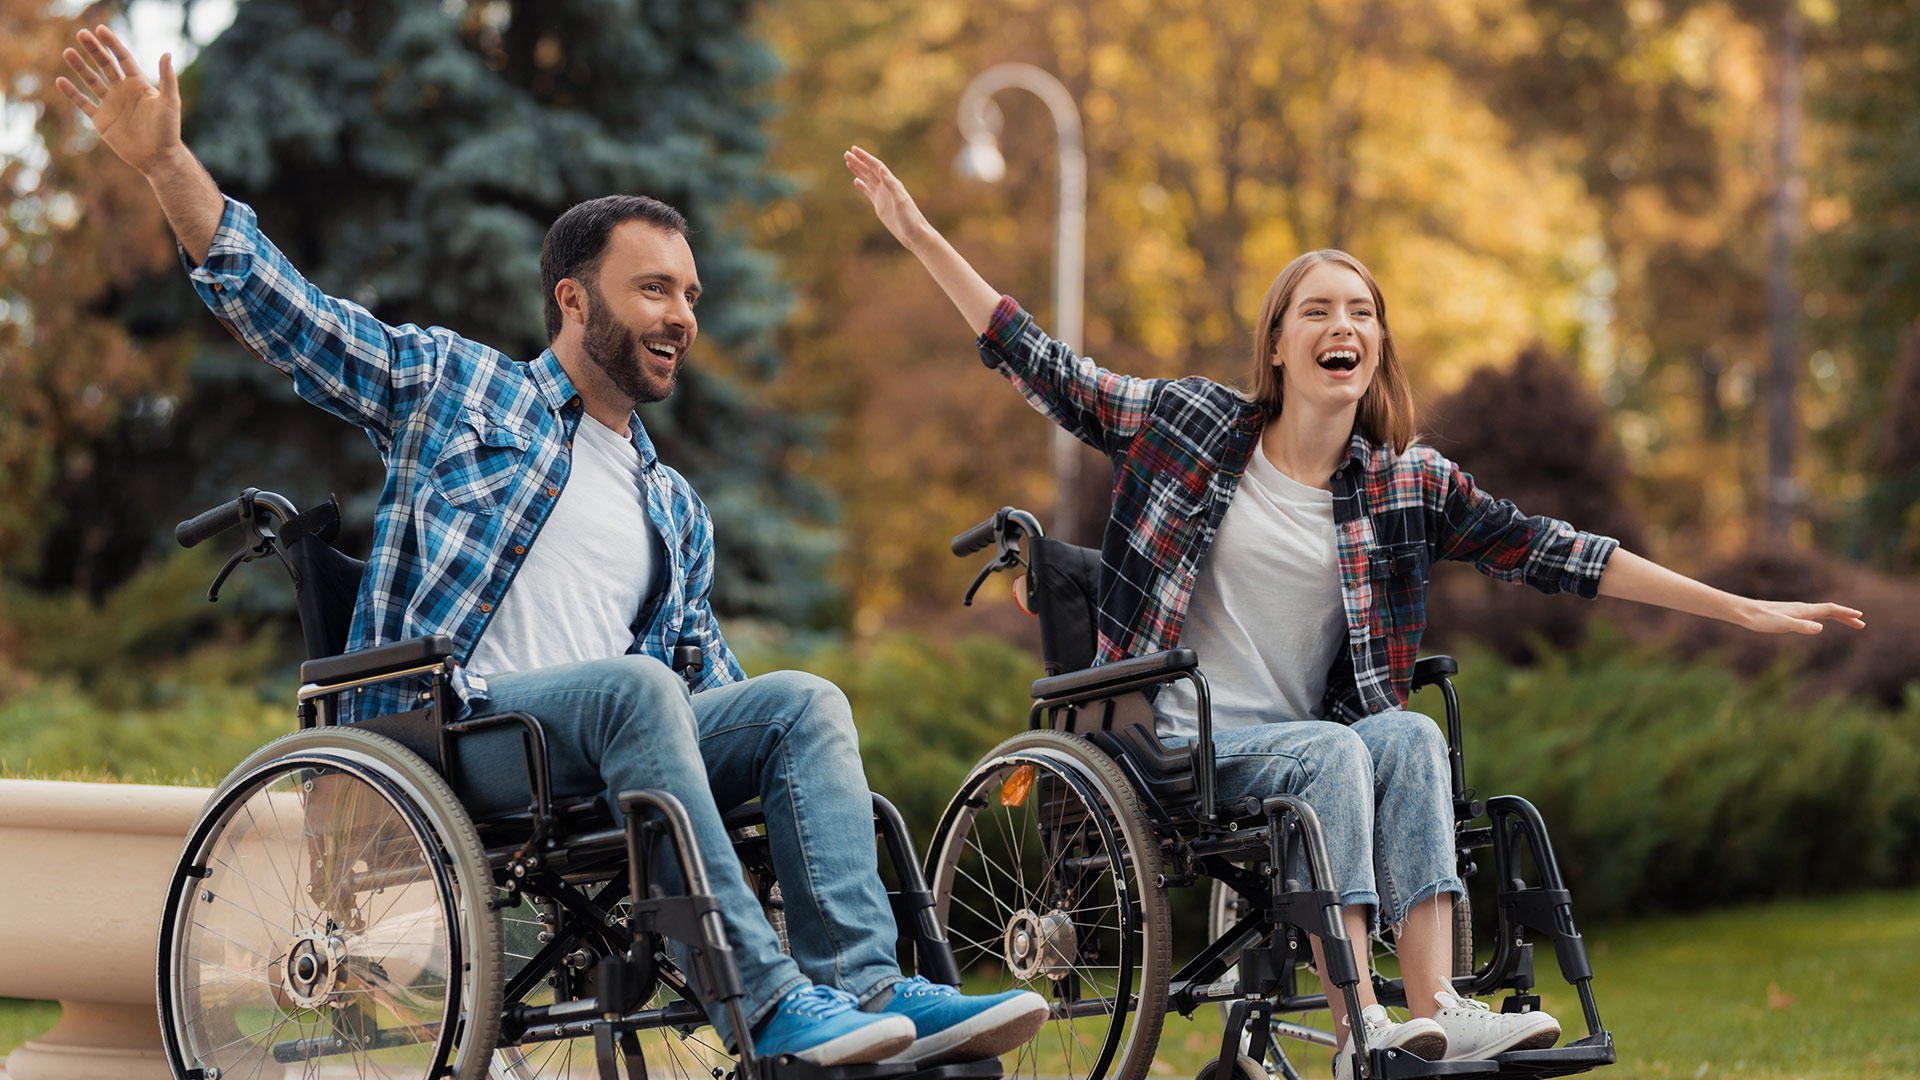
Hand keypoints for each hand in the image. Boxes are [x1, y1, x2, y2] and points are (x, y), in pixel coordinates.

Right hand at [57, 25, 180, 176]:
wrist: (158, 157)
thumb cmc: (168, 130)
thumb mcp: (169, 102)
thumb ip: (167, 79)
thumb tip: (167, 54)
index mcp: (139, 84)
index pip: (123, 59)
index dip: (112, 44)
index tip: (101, 30)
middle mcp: (123, 91)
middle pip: (105, 65)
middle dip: (94, 50)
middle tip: (81, 34)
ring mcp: (111, 104)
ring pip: (91, 81)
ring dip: (80, 67)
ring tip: (68, 52)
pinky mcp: (101, 120)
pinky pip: (83, 103)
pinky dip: (72, 93)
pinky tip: (61, 81)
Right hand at [845, 145, 932, 248]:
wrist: (914, 234)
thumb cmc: (910, 218)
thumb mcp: (900, 201)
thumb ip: (891, 185)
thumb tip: (881, 169)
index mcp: (892, 184)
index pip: (876, 167)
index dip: (865, 158)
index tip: (854, 149)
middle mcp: (887, 187)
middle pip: (870, 171)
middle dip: (858, 162)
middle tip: (846, 153)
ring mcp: (883, 196)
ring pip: (868, 179)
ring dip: (858, 170)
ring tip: (848, 162)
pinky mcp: (880, 205)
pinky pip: (869, 192)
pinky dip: (862, 185)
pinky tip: (856, 181)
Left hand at [1740, 599, 1865, 634]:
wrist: (1744, 612)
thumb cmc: (1761, 620)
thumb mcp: (1782, 625)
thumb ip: (1801, 626)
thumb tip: (1821, 628)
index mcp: (1803, 610)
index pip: (1830, 609)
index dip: (1845, 613)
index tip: (1860, 617)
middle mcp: (1802, 608)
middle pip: (1829, 610)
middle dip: (1846, 616)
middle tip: (1861, 624)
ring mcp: (1795, 610)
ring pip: (1821, 612)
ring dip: (1836, 617)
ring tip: (1847, 622)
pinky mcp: (1788, 613)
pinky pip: (1811, 614)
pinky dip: (1822, 617)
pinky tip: (1819, 622)